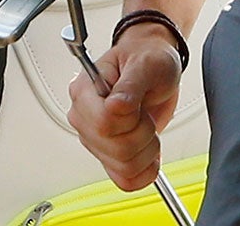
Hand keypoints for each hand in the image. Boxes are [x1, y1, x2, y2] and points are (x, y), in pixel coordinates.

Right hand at [66, 27, 183, 191]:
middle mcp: (84, 117)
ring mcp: (95, 139)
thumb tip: (116, 105)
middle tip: (145, 114)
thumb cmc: (147, 58)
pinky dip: (145, 171)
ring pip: (123, 168)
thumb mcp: (146, 63)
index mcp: (85, 90)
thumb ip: (131, 84)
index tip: (138, 104)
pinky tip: (148, 151)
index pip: (104, 123)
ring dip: (147, 151)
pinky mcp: (109, 156)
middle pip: (116, 150)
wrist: (155, 68)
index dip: (131, 119)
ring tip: (147, 128)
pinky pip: (126, 181)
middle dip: (143, 134)